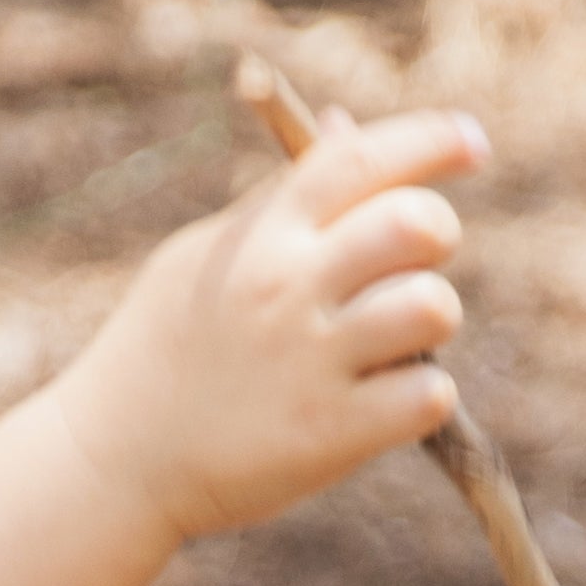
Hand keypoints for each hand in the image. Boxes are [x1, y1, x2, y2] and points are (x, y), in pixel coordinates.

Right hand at [54, 108, 483, 544]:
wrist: (113, 460)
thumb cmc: (161, 347)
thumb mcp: (204, 254)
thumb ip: (280, 195)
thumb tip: (345, 125)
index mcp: (260, 235)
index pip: (358, 158)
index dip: (430, 141)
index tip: (472, 144)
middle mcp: (286, 287)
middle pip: (413, 224)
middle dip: (437, 233)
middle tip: (415, 262)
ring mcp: (310, 361)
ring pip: (432, 307)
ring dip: (432, 318)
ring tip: (397, 340)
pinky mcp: (329, 434)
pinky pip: (428, 395)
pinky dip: (424, 396)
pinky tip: (387, 401)